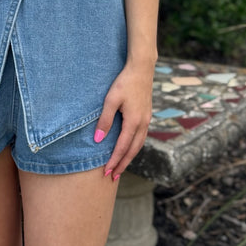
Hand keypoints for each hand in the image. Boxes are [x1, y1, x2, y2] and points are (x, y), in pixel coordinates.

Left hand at [94, 61, 154, 180]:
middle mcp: (143, 124)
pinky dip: (134, 147)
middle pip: (132, 150)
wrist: (141, 69)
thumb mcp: (111, 100)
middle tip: (113, 177)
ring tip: (121, 167)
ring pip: (139, 145)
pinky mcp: (147, 115)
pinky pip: (142, 137)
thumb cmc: (124, 82)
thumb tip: (97, 140)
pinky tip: (129, 148)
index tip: (107, 172)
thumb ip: (105, 120)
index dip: (114, 161)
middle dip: (122, 164)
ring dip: (129, 157)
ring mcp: (147, 120)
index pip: (122, 147)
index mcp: (134, 122)